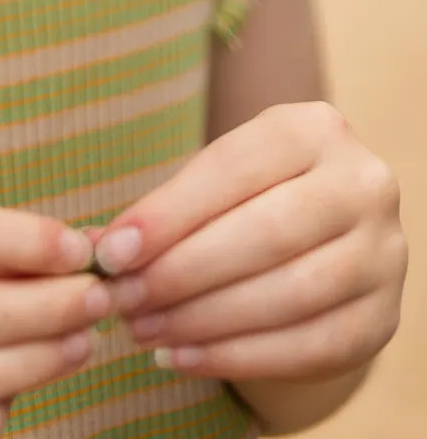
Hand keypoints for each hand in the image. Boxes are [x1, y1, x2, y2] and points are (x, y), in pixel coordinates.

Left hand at [95, 102, 405, 384]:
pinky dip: (239, 358)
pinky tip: (186, 356)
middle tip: (125, 301)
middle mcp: (363, 186)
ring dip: (205, 320)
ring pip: (290, 295)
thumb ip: (166, 210)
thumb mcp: (216, 178)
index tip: (114, 253)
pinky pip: (310, 347)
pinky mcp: (383, 318)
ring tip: (145, 330)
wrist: (327, 231)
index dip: (169, 214)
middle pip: (266, 235)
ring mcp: (383, 255)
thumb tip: (103, 248)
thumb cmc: (253, 195)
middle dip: (183, 273)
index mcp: (315, 129)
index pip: (233, 169)